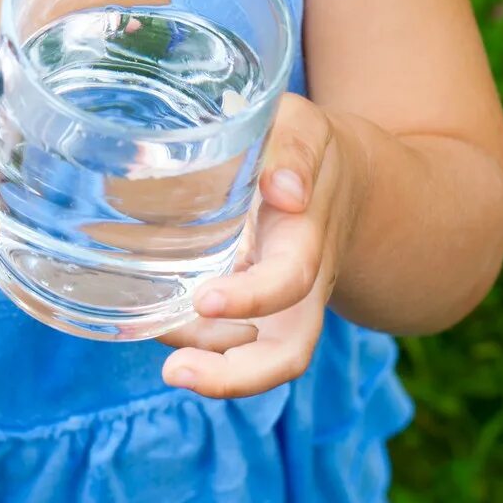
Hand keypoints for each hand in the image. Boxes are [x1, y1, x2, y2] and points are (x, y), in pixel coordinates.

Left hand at [160, 95, 369, 398]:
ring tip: (166, 364)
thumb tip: (283, 191)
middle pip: (288, 352)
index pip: (290, 280)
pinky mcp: (258, 310)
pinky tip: (160, 328)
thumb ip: (292, 148)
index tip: (204, 299)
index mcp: (308, 235)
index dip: (251, 298)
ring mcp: (281, 305)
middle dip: (235, 375)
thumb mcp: (302, 126)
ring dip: (213, 372)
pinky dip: (199, 346)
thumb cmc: (307, 144)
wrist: (343, 174)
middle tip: (174, 373)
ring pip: (263, 362)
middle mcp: (302, 283)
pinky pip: (235, 344)